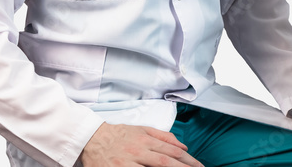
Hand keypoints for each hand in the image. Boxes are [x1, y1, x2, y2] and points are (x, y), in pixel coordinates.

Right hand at [79, 122, 202, 166]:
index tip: (199, 166)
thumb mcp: (142, 130)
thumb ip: (163, 136)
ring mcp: (128, 162)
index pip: (171, 151)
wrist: (92, 138)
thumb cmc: (119, 134)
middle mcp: (139, 150)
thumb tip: (183, 146)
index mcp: (146, 140)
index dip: (187, 159)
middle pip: (166, 161)